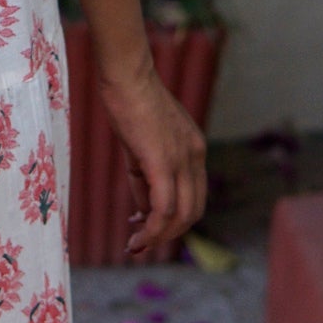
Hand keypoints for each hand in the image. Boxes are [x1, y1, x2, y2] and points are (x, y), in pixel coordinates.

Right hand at [96, 57, 207, 259]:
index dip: (175, 218)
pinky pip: (162, 207)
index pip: (194, 196)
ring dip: (159, 237)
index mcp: (195, 150)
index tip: (149, 227)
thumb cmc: (130, 100)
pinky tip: (136, 237)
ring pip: (180, 215)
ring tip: (136, 246)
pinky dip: (152, 229)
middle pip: (193, 212)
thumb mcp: (142, 143)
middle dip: (168, 234)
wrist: (127, 76)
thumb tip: (143, 209)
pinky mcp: (162, 162)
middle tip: (142, 243)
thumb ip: (146, 176)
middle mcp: (196, 158)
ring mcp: (182, 160)